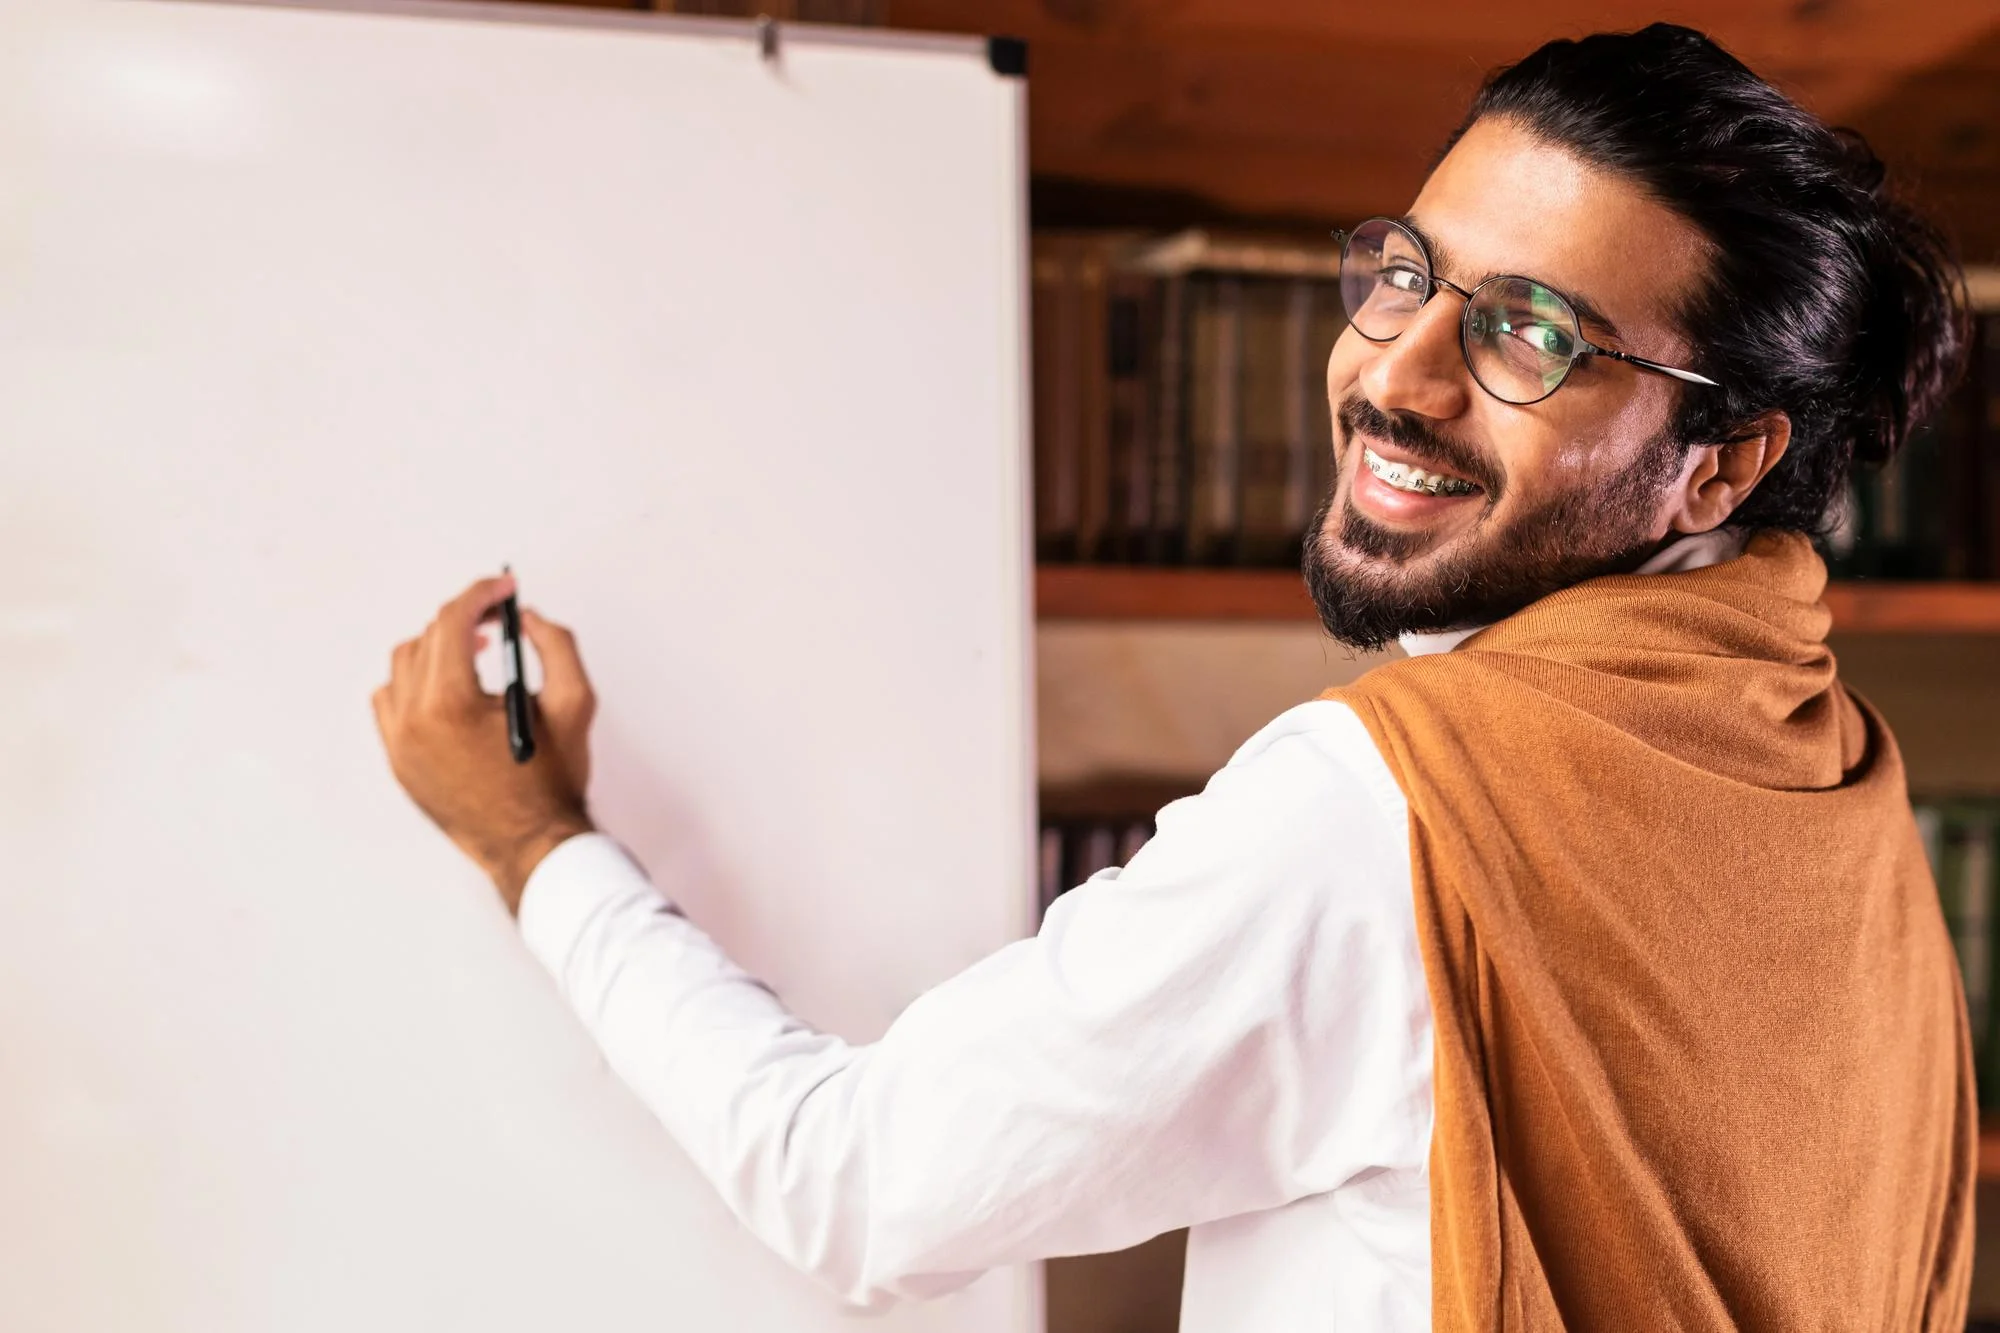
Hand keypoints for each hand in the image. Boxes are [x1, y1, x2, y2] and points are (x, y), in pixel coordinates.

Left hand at [371, 572, 599, 913]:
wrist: (531, 845)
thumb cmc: (551, 784)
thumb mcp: (574, 704)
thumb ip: (555, 644)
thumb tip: (526, 619)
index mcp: (452, 704)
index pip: (454, 622)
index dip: (483, 594)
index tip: (504, 588)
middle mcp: (415, 720)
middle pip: (428, 638)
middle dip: (465, 617)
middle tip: (496, 616)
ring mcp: (400, 744)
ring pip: (404, 666)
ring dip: (437, 647)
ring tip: (472, 651)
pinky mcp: (399, 762)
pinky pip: (390, 703)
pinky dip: (414, 683)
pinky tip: (445, 688)